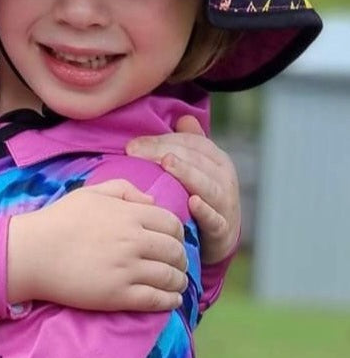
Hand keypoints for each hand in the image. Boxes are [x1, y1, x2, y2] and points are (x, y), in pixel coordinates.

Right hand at [7, 179, 186, 312]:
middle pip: (176, 252)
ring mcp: (127, 270)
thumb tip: (152, 200)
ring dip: (179, 281)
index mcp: (131, 215)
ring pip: (170, 277)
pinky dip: (169, 300)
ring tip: (176, 285)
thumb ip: (124, 190)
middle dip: (181, 260)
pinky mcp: (117, 295)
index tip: (172, 243)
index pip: (173, 225)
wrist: (31, 253)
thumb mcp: (91, 193)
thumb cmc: (57, 221)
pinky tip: (170, 300)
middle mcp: (135, 241)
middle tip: (176, 266)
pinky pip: (156, 299)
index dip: (178, 235)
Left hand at [126, 115, 240, 264]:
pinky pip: (215, 219)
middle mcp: (224, 178)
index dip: (163, 140)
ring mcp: (225, 204)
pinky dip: (205, 211)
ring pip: (209, 186)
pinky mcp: (222, 229)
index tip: (132, 145)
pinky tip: (192, 203)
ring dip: (188, 174)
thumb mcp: (197, 170)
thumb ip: (190, 145)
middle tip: (136, 151)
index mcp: (216, 161)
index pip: (191, 143)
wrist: (218, 239)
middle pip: (196, 160)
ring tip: (167, 163)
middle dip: (166, 152)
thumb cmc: (201, 199)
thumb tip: (183, 118)